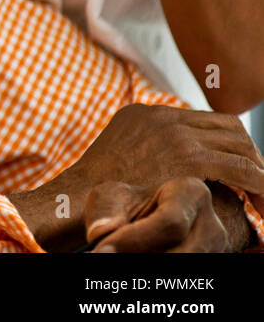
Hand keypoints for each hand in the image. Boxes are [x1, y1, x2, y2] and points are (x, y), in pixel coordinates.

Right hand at [9, 103, 263, 249]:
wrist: (77, 202)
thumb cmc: (96, 194)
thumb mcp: (118, 160)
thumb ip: (145, 151)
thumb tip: (171, 164)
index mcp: (145, 113)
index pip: (205, 120)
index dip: (228, 145)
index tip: (237, 172)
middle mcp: (161, 116)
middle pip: (227, 126)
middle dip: (248, 155)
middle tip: (256, 185)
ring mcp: (174, 132)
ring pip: (240, 144)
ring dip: (257, 171)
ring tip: (261, 200)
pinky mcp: (187, 156)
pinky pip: (243, 168)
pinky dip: (261, 187)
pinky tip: (263, 208)